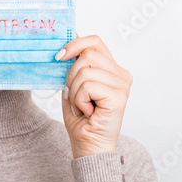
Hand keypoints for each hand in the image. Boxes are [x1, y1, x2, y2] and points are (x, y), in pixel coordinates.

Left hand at [55, 33, 132, 157]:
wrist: (88, 144)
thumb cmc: (81, 118)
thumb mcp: (73, 84)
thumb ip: (74, 63)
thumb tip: (71, 37)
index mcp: (111, 69)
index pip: (95, 41)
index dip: (75, 44)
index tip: (59, 57)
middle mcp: (121, 74)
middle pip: (87, 54)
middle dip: (71, 75)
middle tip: (74, 95)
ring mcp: (122, 84)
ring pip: (84, 71)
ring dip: (74, 91)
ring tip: (81, 105)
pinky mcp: (119, 95)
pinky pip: (87, 85)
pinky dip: (79, 99)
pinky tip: (87, 111)